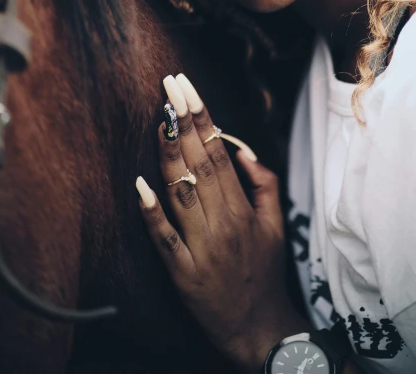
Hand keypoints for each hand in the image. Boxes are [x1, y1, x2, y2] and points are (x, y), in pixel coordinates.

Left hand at [136, 74, 308, 372]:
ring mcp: (201, 248)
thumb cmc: (264, 272)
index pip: (218, 152)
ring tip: (159, 117)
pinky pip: (164, 239)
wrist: (259, 330)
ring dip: (168, 152)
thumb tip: (241, 147)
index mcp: (243, 209)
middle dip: (184, 120)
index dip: (202, 117)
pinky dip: (152, 213)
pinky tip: (138, 185)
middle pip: (200, 163)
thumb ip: (264, 182)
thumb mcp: (277, 225)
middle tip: (169, 84)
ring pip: (182, 192)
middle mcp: (222, 223)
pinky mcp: (182, 274)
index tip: (187, 87)